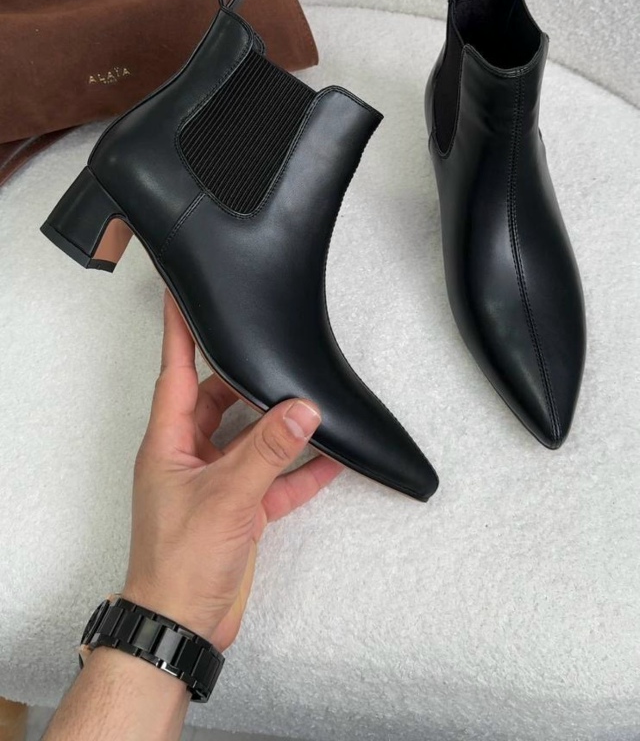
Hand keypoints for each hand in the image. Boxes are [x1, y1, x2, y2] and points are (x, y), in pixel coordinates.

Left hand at [123, 292, 341, 649]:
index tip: (183, 295)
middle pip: (217, 400)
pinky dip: (299, 468)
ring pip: (250, 438)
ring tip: (310, 401)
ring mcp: (215, 483)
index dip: (179, 332)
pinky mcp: (239, 510)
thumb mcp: (228, 497)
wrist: (182, 626)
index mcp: (168, 443)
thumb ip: (268, 451)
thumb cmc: (178, 564)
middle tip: (272, 352)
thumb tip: (302, 410)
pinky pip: (274, 478)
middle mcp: (189, 456)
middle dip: (247, 379)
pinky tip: (329, 456)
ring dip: (280, 425)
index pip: (174, 372)